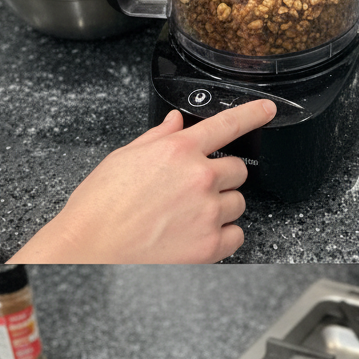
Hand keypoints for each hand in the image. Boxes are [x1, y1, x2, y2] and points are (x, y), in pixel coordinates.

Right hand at [9, 99, 277, 263]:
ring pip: (238, 202)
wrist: (91, 249)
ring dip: (221, 206)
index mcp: (178, 151)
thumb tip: (177, 122)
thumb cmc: (101, 206)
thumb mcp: (124, 158)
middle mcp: (200, 178)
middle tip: (194, 189)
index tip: (268, 109)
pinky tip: (197, 234)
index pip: (226, 125)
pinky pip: (237, 234)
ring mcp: (208, 212)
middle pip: (238, 170)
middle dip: (222, 177)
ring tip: (188, 215)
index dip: (252, 114)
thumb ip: (158, 138)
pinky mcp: (211, 244)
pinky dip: (223, 235)